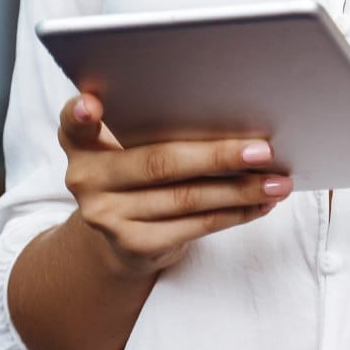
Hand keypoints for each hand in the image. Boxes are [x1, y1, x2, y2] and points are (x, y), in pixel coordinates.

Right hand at [58, 93, 290, 279]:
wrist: (121, 240)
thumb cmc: (137, 176)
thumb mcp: (126, 148)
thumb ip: (151, 126)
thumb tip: (230, 115)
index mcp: (81, 143)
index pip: (72, 122)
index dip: (79, 112)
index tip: (91, 104)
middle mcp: (85, 179)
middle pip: (158, 163)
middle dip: (218, 155)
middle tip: (263, 150)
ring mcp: (108, 215)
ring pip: (186, 198)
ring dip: (240, 190)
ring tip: (277, 181)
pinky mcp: (134, 245)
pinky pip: (195, 226)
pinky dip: (235, 214)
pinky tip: (260, 204)